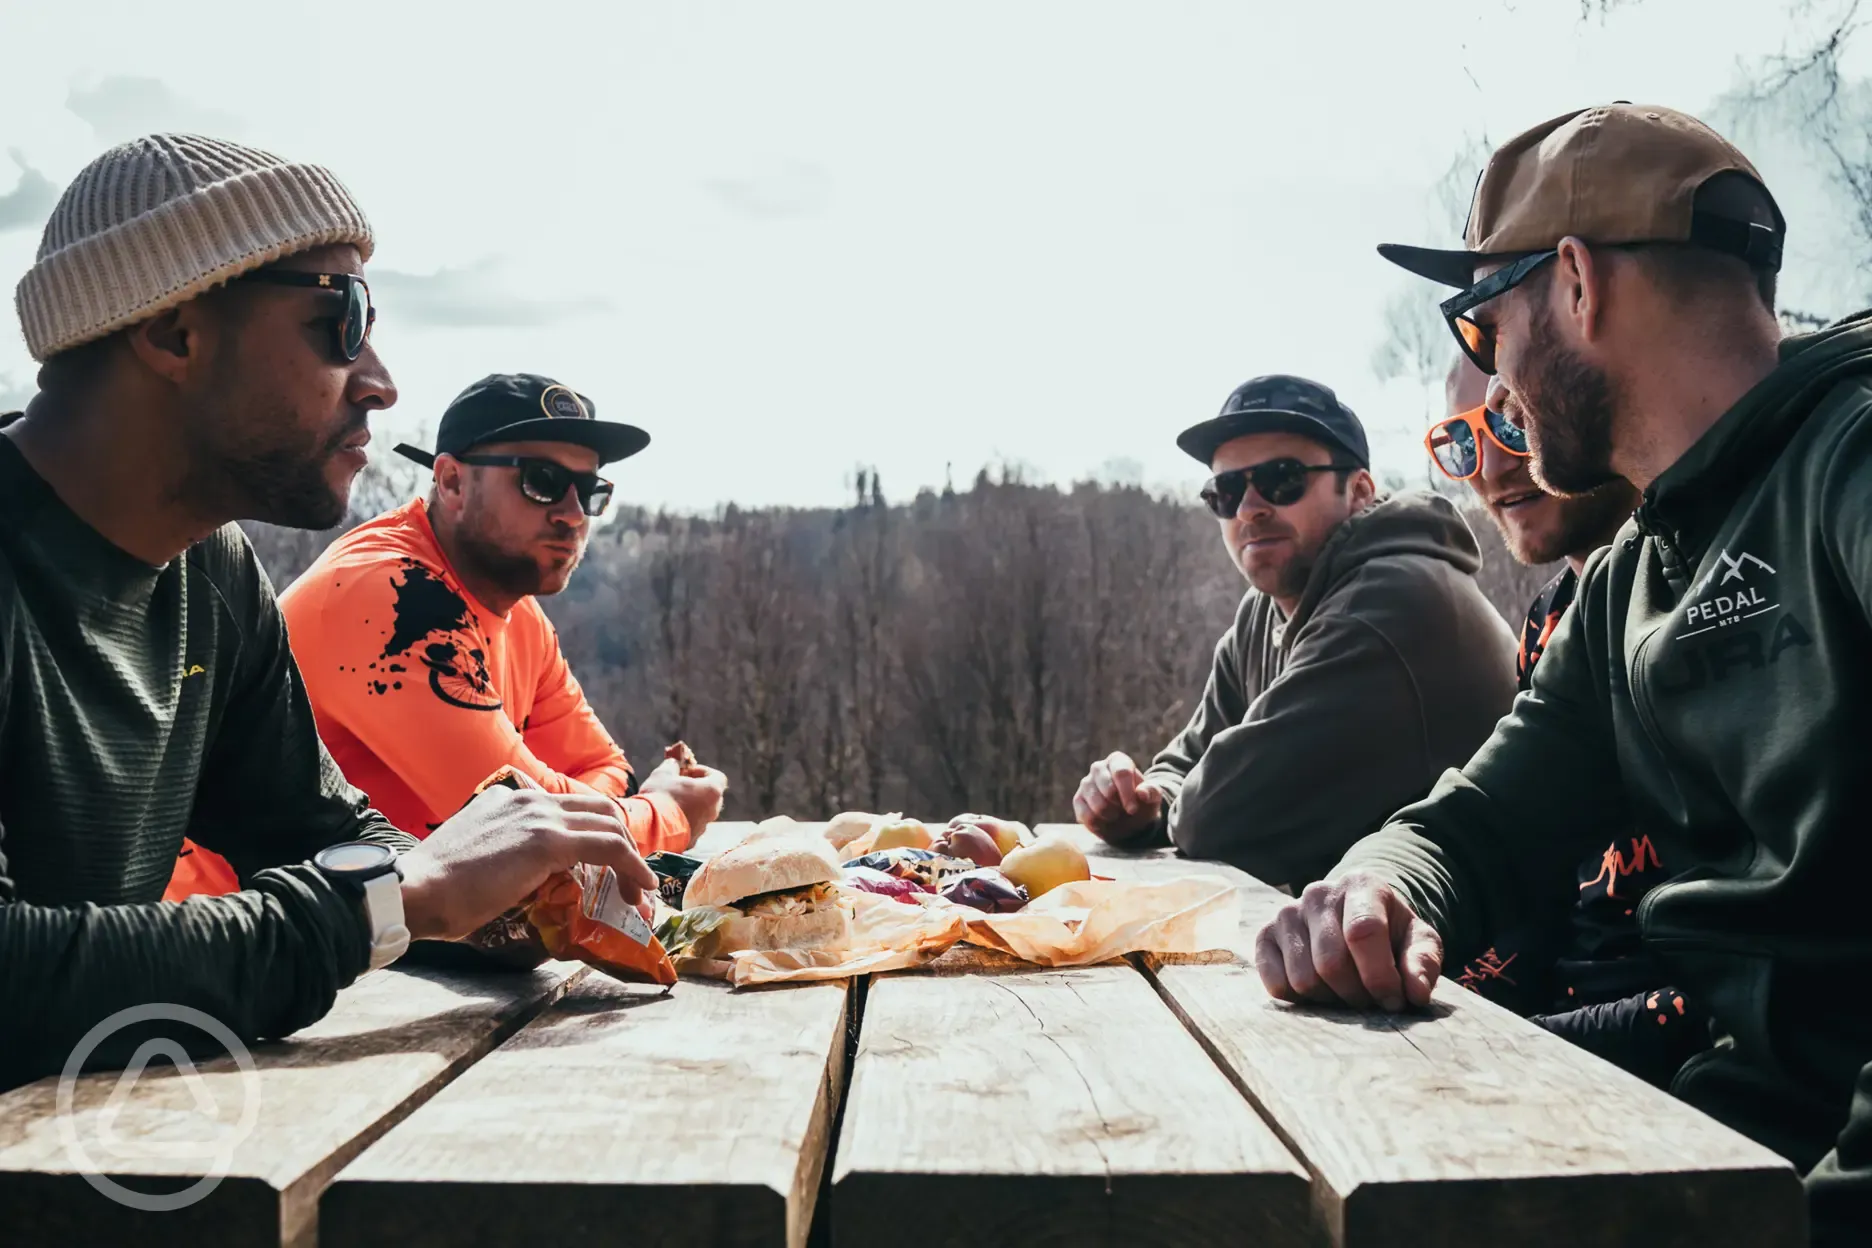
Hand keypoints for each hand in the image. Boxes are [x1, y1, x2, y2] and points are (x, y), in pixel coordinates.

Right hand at [398, 786, 655, 940]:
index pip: (569, 807)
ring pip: (610, 827)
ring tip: (639, 892)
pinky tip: (640, 887)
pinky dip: (632, 866)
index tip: (610, 862)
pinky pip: (609, 847)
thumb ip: (508, 857)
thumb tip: (530, 881)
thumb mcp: (477, 859)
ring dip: (632, 860)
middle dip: (623, 843)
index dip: (597, 833)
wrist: (414, 891)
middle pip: (599, 811)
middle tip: (632, 877)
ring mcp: (539, 816)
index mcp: (508, 798)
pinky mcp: (548, 840)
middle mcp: (527, 798)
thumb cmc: (436, 890)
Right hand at [638, 757, 727, 835]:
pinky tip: (665, 819)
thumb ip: (672, 765)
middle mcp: (712, 811)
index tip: (687, 771)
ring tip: (669, 802)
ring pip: (700, 813)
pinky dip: (681, 821)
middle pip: (710, 796)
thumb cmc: (659, 797)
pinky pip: (690, 827)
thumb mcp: (663, 774)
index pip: (718, 777)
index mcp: (712, 792)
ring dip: (689, 806)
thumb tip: (673, 763)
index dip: (703, 771)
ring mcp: (703, 828)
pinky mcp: (691, 841)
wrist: (648, 830)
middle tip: (678, 785)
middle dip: (696, 789)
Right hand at [1072, 751, 1163, 840]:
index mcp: (1118, 761)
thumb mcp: (1152, 799)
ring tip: (1115, 814)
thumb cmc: (1141, 804)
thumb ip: (1152, 793)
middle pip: (1107, 788)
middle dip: (1119, 805)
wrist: (1129, 821)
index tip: (1133, 809)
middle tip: (1124, 810)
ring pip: (1096, 803)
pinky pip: (1085, 814)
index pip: (1121, 773)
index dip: (1128, 793)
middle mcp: (1098, 767)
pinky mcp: (1078, 800)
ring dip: (1109, 814)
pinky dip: (1098, 822)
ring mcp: (1086, 783)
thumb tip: (1142, 793)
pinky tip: (1104, 820)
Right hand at [1253, 874, 1442, 1012]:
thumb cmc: (1391, 933)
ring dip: (1331, 1000)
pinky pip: (1276, 984)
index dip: (1380, 976)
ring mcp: (1286, 913)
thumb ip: (1422, 963)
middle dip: (1357, 995)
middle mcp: (1318, 893)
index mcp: (1360, 884)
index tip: (1394, 1002)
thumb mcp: (1418, 941)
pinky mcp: (1265, 935)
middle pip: (1331, 963)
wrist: (1354, 917)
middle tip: (1371, 1000)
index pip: (1362, 932)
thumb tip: (1415, 993)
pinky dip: (1301, 1000)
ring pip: (1303, 979)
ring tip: (1347, 993)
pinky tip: (1321, 991)